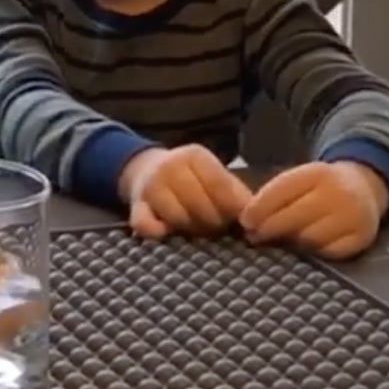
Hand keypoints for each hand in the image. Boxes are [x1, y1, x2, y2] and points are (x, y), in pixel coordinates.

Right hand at [119, 144, 253, 238]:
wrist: (145, 169)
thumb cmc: (190, 178)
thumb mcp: (212, 174)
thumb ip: (235, 192)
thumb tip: (253, 216)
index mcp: (194, 155)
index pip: (219, 185)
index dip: (232, 208)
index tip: (238, 220)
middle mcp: (169, 166)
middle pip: (200, 203)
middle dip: (213, 222)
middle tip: (217, 227)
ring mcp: (150, 185)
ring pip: (178, 217)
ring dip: (191, 229)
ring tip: (197, 228)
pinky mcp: (135, 205)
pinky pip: (144, 223)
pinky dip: (156, 231)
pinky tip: (165, 233)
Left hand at [239, 160, 387, 260]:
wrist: (366, 189)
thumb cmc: (321, 188)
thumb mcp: (302, 180)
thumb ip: (277, 195)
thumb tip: (248, 221)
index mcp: (318, 173)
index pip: (284, 189)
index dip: (260, 207)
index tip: (244, 221)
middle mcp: (339, 192)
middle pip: (296, 215)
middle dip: (270, 228)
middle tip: (254, 237)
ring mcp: (354, 216)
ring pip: (311, 237)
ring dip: (290, 242)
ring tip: (278, 242)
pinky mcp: (362, 238)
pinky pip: (329, 252)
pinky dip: (313, 252)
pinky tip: (303, 249)